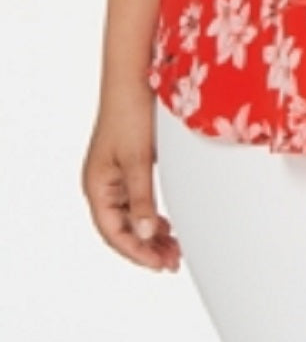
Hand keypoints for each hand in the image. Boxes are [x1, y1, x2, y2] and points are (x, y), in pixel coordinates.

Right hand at [80, 82, 181, 272]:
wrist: (134, 76)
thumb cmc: (130, 113)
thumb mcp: (138, 160)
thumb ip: (142, 198)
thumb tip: (146, 236)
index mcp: (97, 185)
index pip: (114, 232)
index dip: (137, 252)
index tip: (160, 264)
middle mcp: (102, 183)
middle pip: (122, 228)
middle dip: (146, 247)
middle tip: (173, 262)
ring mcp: (115, 174)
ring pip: (132, 215)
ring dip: (151, 233)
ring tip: (174, 249)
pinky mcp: (130, 163)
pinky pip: (138, 200)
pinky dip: (152, 214)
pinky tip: (167, 224)